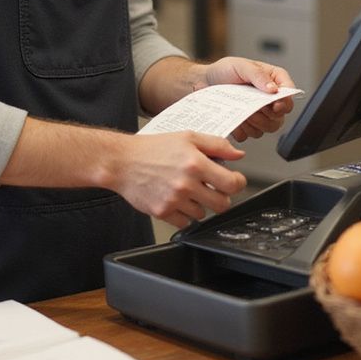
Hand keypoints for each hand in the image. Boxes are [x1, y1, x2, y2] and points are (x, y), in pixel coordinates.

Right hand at [112, 131, 246, 228]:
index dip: (237, 183)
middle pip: (221, 204)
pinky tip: (177, 199)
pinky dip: (184, 214)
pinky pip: (185, 222)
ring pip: (202, 214)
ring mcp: (174, 200)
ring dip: (200, 204)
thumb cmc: (152, 148)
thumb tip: (238, 154)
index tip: (234, 180)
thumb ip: (216, 145)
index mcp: (195, 163)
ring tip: (188, 190)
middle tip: (212, 189)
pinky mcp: (162, 212)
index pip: (232, 184)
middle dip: (221, 197)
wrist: (122, 162)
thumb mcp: (187, 137)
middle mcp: (186, 183)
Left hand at [200, 56, 296, 141]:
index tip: (275, 105)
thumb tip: (274, 89)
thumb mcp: (241, 66)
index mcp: (274, 80)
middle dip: (266, 116)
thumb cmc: (224, 70)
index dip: (285, 102)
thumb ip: (258, 76)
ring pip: (268, 128)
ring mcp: (260, 114)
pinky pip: (250, 134)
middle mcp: (269, 98)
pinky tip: (233, 118)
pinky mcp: (247, 125)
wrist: (204, 81)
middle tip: (251, 110)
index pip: (289, 94)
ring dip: (254, 123)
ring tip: (240, 111)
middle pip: (281, 116)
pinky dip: (242, 129)